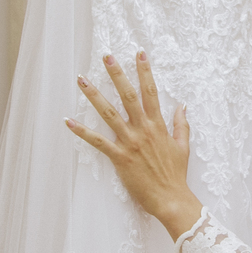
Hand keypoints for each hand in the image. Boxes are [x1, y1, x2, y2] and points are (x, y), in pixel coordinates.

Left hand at [67, 53, 202, 242]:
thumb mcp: (182, 146)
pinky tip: (69, 121)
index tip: (139, 53)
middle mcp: (143, 129)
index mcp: (158, 125)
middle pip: (128, 95)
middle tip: (107, 56)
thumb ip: (180, 124)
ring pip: (109, 113)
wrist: (171, 199)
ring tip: (81, 79)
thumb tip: (182, 106)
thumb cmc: (176, 174)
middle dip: (117, 74)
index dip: (145, 71)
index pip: (151, 92)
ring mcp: (130, 142)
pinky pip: (98, 142)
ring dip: (94, 95)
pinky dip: (82, 132)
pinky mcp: (120, 157)